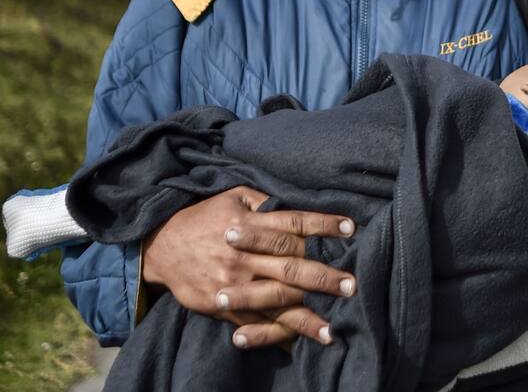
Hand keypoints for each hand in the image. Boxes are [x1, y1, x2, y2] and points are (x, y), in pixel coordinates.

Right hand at [142, 186, 356, 348]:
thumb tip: (297, 202)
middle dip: (323, 277)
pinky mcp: (224, 307)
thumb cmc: (205, 217)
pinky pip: (255, 322)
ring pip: (276, 301)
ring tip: (334, 327)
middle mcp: (245, 256)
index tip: (352, 228)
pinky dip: (275, 335)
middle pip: (291, 265)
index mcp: (249, 224)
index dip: (324, 225)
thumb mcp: (232, 196)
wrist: (161, 246)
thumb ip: (265, 201)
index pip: (294, 223)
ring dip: (305, 316)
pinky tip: (297, 344)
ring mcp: (235, 284)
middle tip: (352, 285)